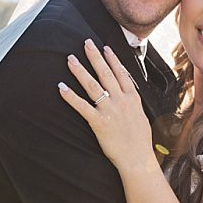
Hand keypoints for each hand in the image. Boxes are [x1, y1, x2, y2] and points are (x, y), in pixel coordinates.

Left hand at [59, 39, 154, 172]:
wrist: (138, 158)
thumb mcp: (141, 117)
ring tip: (71, 59)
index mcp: (132, 99)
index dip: (112, 59)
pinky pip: (82, 106)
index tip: (105, 48)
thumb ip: (133, 104)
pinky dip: (70, 96)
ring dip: (80, 71)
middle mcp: (121, 101)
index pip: (121, 73)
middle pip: (106, 73)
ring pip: (93, 85)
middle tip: (86, 43)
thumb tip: (129, 97)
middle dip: (95, 57)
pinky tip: (61, 87)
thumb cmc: (140, 142)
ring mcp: (109, 110)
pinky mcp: (98, 122)